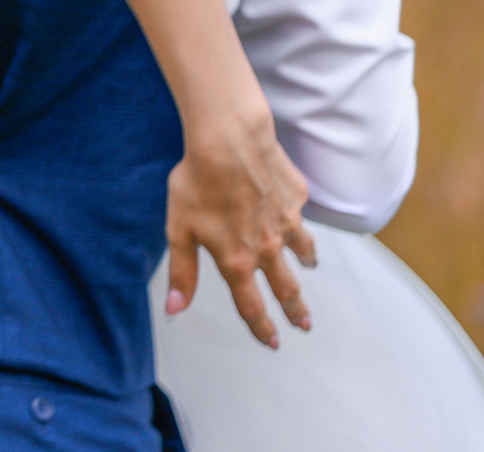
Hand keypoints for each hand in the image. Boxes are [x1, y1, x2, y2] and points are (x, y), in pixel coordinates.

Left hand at [164, 107, 317, 347]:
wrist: (229, 142)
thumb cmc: (198, 182)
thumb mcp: (179, 230)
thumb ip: (181, 272)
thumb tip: (174, 309)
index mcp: (237, 261)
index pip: (251, 305)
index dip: (261, 327)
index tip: (272, 342)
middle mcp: (267, 248)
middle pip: (285, 288)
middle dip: (295, 310)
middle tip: (304, 324)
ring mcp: (286, 223)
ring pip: (302, 251)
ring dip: (306, 265)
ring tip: (309, 269)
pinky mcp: (296, 198)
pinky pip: (299, 215)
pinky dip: (300, 222)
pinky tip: (295, 216)